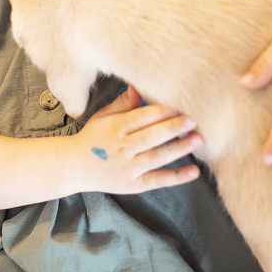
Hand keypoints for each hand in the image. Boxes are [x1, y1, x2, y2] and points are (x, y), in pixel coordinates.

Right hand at [75, 84, 202, 193]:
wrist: (73, 167)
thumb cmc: (93, 137)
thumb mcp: (104, 116)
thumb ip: (123, 103)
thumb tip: (139, 85)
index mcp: (116, 128)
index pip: (142, 117)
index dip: (163, 110)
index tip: (181, 103)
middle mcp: (122, 148)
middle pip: (152, 136)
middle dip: (174, 127)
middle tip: (194, 119)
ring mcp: (128, 168)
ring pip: (157, 157)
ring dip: (179, 148)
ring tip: (198, 139)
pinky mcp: (133, 185)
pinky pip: (158, 180)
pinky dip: (177, 177)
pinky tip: (194, 171)